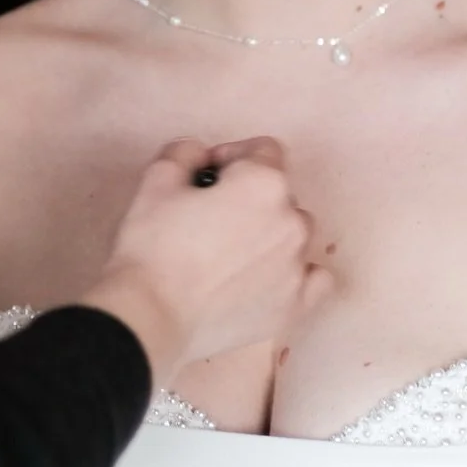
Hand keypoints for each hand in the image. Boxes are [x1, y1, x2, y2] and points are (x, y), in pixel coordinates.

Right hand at [84, 137, 329, 380]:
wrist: (152, 316)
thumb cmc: (152, 247)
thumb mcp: (156, 181)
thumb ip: (185, 153)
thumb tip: (199, 155)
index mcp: (264, 183)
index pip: (263, 150)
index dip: (231, 157)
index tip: (206, 178)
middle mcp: (292, 221)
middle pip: (280, 193)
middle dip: (249, 197)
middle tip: (210, 218)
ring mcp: (297, 266)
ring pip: (295, 234)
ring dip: (271, 233)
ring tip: (233, 253)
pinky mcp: (294, 306)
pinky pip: (315, 279)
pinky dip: (297, 272)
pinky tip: (269, 276)